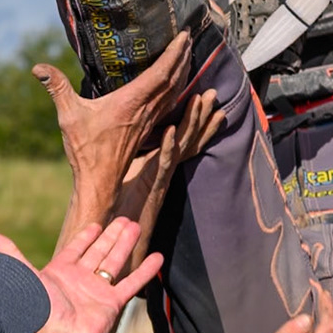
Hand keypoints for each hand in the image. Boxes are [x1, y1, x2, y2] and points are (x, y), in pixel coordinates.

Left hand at [0, 218, 160, 332]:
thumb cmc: (41, 310)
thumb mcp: (24, 276)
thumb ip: (10, 254)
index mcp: (61, 272)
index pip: (75, 249)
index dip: (85, 236)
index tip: (96, 224)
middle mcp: (81, 280)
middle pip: (99, 252)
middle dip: (111, 235)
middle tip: (124, 218)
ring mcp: (98, 290)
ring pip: (116, 261)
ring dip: (126, 244)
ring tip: (136, 225)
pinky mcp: (113, 302)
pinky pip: (132, 282)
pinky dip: (145, 270)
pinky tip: (157, 256)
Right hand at [40, 32, 192, 248]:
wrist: (100, 180)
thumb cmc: (86, 149)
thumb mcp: (69, 115)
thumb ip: (57, 88)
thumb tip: (37, 67)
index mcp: (132, 102)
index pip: (162, 72)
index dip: (175, 53)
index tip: (184, 35)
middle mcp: (146, 109)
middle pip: (174, 79)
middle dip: (183, 57)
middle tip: (189, 37)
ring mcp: (150, 120)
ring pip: (174, 91)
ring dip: (183, 72)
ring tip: (186, 54)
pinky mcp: (147, 128)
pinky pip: (169, 104)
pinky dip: (177, 89)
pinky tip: (176, 85)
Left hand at [113, 89, 224, 269]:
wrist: (120, 239)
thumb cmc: (120, 211)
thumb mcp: (129, 178)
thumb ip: (134, 161)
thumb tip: (129, 142)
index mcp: (161, 165)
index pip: (184, 139)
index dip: (197, 120)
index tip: (205, 99)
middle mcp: (166, 169)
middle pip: (190, 139)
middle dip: (203, 116)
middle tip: (213, 93)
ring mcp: (162, 177)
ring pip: (183, 147)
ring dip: (192, 124)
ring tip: (200, 101)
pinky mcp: (153, 186)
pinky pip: (163, 163)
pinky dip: (168, 146)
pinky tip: (171, 129)